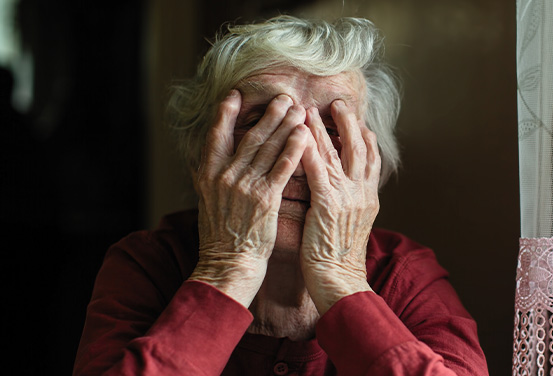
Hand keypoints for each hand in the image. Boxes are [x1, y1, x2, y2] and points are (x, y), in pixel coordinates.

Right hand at [189, 90, 308, 307]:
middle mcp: (224, 176)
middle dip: (268, 114)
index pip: (216, 136)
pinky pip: (282, 168)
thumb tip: (214, 160)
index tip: (236, 94)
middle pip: (249, 137)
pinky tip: (304, 135)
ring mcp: (244, 186)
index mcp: (208, 175)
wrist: (228, 266)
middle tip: (284, 96)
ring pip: (267, 148)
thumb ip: (214, 179)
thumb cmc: (223, 238)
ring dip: (285, 125)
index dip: (225, 114)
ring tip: (299, 108)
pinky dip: (294, 150)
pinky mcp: (264, 199)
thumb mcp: (209, 203)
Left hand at [299, 100, 379, 314]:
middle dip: (349, 122)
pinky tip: (299, 134)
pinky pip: (318, 169)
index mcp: (369, 198)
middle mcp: (362, 193)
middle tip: (339, 102)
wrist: (339, 280)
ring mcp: (348, 197)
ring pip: (338, 153)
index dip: (365, 137)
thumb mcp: (354, 226)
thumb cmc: (340, 259)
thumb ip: (351, 203)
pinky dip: (309, 149)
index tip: (359, 121)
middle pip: (360, 148)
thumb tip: (345, 191)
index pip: (372, 160)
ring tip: (313, 108)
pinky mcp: (328, 204)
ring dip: (325, 128)